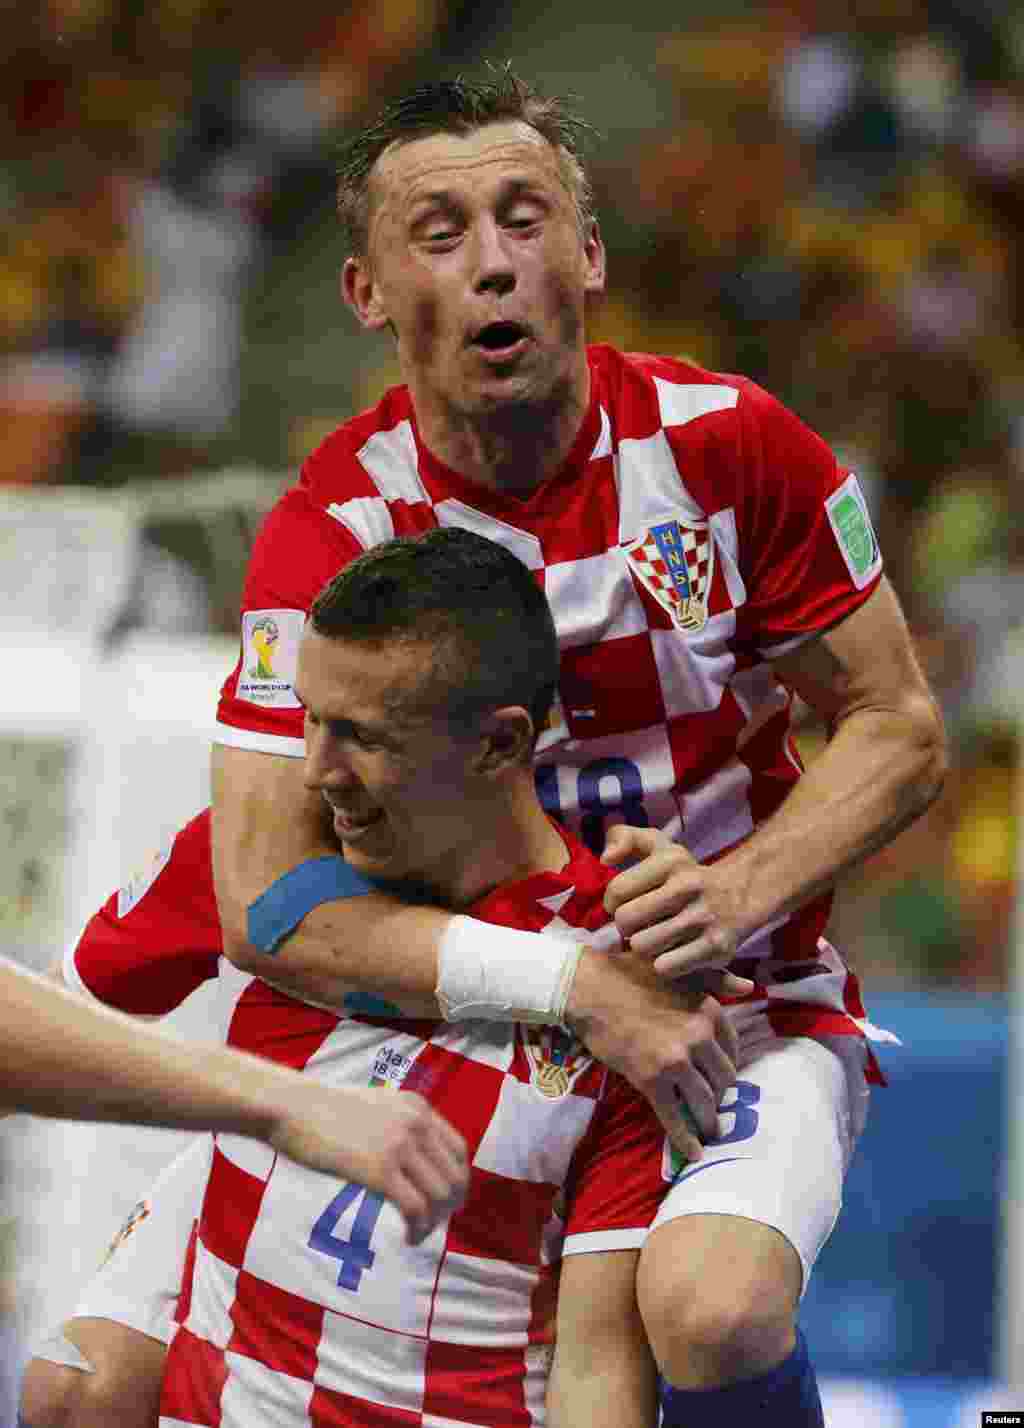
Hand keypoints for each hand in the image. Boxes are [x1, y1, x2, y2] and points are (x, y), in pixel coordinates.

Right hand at [267, 1083, 468, 1243]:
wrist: (293, 1108)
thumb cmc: (324, 1111)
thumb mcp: (375, 1106)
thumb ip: (399, 1124)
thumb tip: (413, 1160)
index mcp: (417, 1107)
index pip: (459, 1149)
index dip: (457, 1180)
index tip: (445, 1201)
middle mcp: (416, 1123)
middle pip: (454, 1175)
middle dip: (449, 1207)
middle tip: (431, 1224)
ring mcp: (400, 1145)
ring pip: (440, 1194)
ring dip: (434, 1222)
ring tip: (418, 1233)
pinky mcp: (380, 1169)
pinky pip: (416, 1207)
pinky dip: (418, 1228)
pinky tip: (408, 1237)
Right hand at [565, 948, 738, 1162]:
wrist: (590, 988)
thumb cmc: (632, 974)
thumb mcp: (681, 971)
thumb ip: (718, 980)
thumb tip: (750, 987)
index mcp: (709, 1011)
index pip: (733, 1049)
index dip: (727, 1066)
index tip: (719, 1077)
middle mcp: (699, 1036)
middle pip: (723, 1079)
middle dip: (720, 1095)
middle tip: (712, 1104)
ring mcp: (676, 1060)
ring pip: (704, 1102)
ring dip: (707, 1120)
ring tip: (707, 1130)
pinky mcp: (652, 1080)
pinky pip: (675, 1117)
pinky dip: (685, 1138)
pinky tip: (693, 1152)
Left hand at [602, 827, 754, 985]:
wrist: (739, 895)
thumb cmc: (683, 875)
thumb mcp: (658, 846)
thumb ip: (624, 838)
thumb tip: (605, 859)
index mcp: (671, 860)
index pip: (617, 890)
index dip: (612, 902)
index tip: (624, 904)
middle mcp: (688, 886)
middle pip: (625, 921)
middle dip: (625, 927)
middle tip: (638, 925)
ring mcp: (703, 917)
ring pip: (642, 946)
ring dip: (644, 947)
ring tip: (655, 937)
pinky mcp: (715, 947)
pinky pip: (665, 967)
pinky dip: (663, 965)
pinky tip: (672, 952)